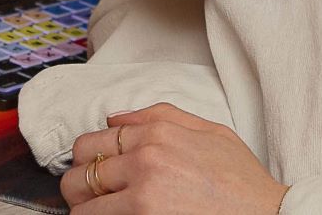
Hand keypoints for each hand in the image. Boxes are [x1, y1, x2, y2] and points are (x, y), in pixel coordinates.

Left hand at [61, 101, 289, 213]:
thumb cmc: (243, 183)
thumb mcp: (211, 132)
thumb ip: (159, 116)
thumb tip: (114, 117)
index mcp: (158, 134)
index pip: (91, 142)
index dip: (86, 161)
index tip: (93, 174)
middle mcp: (145, 161)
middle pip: (78, 176)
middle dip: (79, 189)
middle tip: (92, 200)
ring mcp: (143, 198)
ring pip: (82, 209)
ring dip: (87, 213)